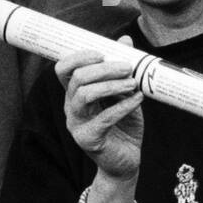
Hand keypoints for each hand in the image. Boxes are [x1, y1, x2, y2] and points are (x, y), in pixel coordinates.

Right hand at [56, 38, 143, 181]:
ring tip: (133, 83)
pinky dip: (123, 105)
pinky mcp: (88, 139)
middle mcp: (70, 107)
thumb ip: (122, 70)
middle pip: (77, 79)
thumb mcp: (124, 94)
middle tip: (128, 67)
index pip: (64, 69)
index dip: (79, 57)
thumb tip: (126, 41)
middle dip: (104, 69)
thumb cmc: (124, 125)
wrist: (126, 161)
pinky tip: (138, 99)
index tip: (103, 53)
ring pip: (85, 95)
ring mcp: (76, 124)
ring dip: (111, 85)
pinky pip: (104, 118)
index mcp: (74, 93)